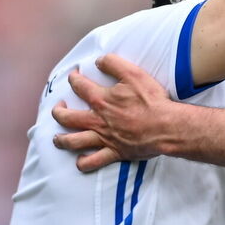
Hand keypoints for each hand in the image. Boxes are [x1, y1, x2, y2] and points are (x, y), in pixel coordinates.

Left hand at [51, 54, 177, 171]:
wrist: (166, 127)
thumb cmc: (152, 101)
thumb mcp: (134, 74)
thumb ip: (114, 63)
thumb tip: (99, 61)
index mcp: (101, 99)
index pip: (79, 86)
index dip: (73, 78)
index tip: (74, 75)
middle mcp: (98, 120)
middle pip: (67, 118)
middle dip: (59, 112)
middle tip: (60, 108)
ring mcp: (104, 138)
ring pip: (74, 141)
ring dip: (62, 140)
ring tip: (58, 138)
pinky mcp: (115, 152)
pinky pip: (94, 161)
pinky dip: (84, 163)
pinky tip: (80, 160)